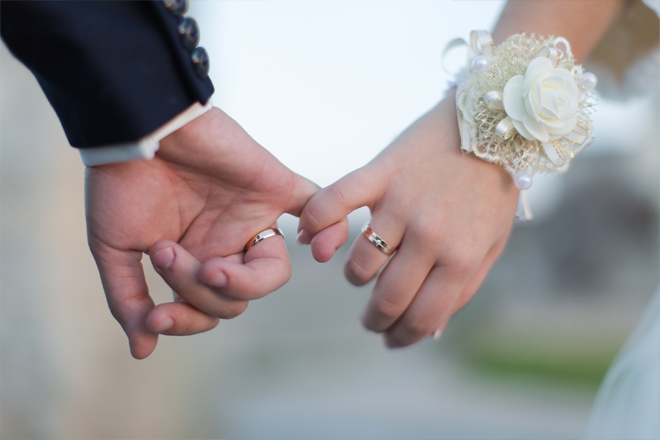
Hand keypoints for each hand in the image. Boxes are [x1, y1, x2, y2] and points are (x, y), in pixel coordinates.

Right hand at [85, 107, 317, 358]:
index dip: (184, 321)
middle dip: (200, 292)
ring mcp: (253, 218)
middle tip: (169, 255)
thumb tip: (143, 350)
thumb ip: (128, 298)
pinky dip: (328, 227)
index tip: (155, 315)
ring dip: (242, 284)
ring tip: (207, 267)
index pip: (206, 310)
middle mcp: (226, 244)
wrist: (133, 127)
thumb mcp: (114, 248)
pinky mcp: (274, 187)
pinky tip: (314, 245)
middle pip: (238, 299)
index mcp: (193, 260)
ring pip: (275, 274)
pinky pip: (316, 208)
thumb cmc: (119, 183)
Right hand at [297, 95, 519, 347]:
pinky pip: (334, 203)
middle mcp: (430, 235)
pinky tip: (315, 239)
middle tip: (372, 320)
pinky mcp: (379, 173)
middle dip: (375, 320)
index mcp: (462, 256)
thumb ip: (464, 289)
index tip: (391, 339)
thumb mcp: (492, 245)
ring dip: (357, 277)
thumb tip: (429, 331)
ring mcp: (401, 203)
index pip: (422, 317)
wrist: (490, 125)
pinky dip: (317, 223)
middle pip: (387, 299)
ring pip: (358, 264)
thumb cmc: (490, 191)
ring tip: (365, 272)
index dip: (402, 337)